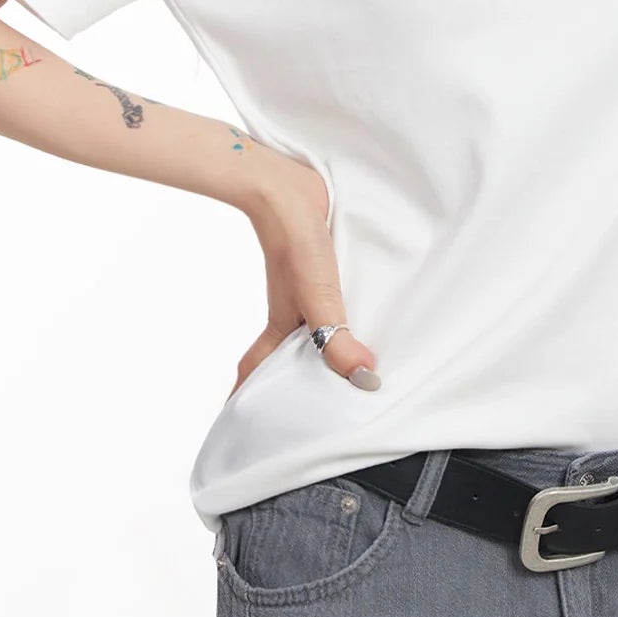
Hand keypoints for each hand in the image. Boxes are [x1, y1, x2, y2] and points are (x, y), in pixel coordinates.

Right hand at [227, 157, 381, 399]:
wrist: (289, 186)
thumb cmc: (295, 240)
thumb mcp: (317, 294)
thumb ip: (336, 336)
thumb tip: (363, 378)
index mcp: (283, 326)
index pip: (260, 372)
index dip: (253, 399)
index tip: (250, 430)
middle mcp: (295, 313)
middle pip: (291, 358)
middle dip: (296, 386)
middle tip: (315, 414)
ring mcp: (309, 292)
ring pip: (315, 331)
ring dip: (326, 352)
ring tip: (352, 377)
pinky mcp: (326, 271)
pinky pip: (334, 305)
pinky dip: (345, 320)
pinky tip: (367, 321)